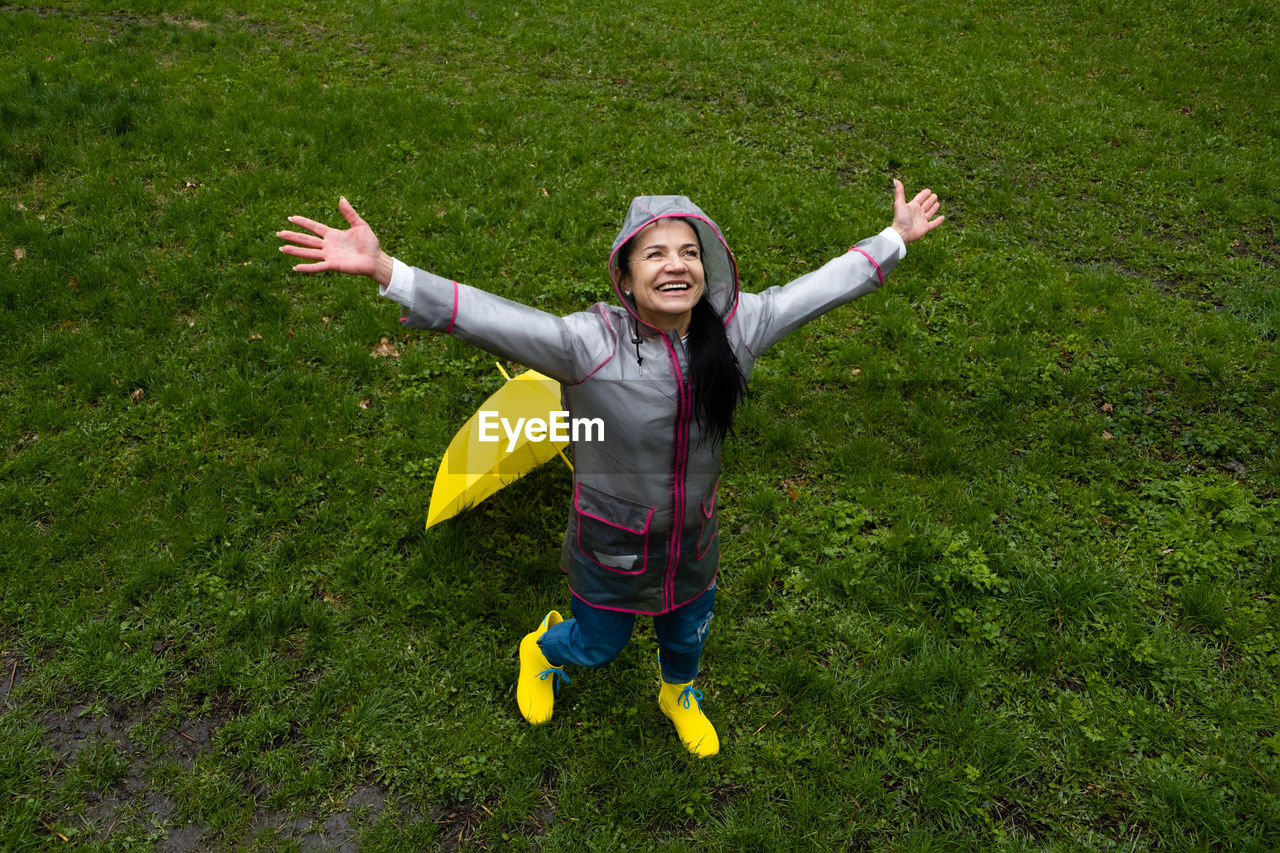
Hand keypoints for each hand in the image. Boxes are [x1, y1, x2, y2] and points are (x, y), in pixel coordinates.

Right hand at [278, 197, 392, 284]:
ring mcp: (329, 256)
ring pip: (308, 252)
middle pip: (307, 240)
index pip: (314, 227)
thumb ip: (349, 213)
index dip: (303, 223)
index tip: (291, 218)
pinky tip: (296, 267)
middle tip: (279, 233)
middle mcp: (328, 245)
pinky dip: (307, 267)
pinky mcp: (334, 265)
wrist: (376, 259)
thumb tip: (341, 198)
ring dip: (295, 251)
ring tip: (282, 248)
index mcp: (333, 234)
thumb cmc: (370, 243)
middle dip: (293, 236)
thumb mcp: (360, 225)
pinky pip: (318, 266)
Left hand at [890, 179, 944, 244]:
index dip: (924, 194)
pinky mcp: (925, 228)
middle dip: (930, 200)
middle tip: (935, 195)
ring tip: (938, 204)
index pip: (920, 198)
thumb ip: (899, 192)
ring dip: (934, 208)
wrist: (901, 233)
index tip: (928, 190)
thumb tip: (895, 180)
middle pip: (926, 204)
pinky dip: (938, 221)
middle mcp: (918, 212)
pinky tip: (943, 217)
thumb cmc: (900, 218)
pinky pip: (933, 224)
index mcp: (912, 206)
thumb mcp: (899, 203)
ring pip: (929, 213)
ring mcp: (922, 220)